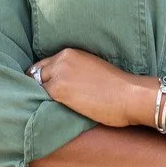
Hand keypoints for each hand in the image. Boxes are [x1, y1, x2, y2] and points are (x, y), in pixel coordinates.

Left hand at [26, 48, 141, 126]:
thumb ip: (74, 70)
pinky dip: (41, 105)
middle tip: (39, 101)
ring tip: (42, 109)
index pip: (44, 64)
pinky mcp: (58, 91)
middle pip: (36, 74)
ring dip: (39, 96)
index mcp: (70, 52)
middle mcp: (61, 59)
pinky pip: (40, 98)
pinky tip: (48, 113)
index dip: (42, 78)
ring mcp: (58, 75)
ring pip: (36, 86)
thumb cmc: (117, 86)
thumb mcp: (92, 68)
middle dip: (36, 86)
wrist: (129, 95)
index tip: (44, 89)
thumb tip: (63, 84)